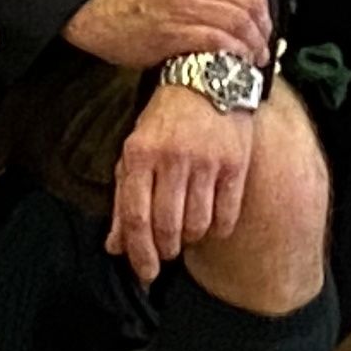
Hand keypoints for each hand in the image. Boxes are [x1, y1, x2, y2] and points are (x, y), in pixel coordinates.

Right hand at [63, 0, 274, 69]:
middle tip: (264, 39)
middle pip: (247, 0)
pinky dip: (234, 52)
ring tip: (255, 54)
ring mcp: (183, 6)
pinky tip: (237, 59)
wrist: (110, 14)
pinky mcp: (176, 34)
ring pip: (236, 21)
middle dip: (262, 25)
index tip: (264, 13)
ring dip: (252, 42)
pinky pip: (217, 41)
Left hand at [109, 82, 256, 279]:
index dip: (138, 253)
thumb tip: (114, 247)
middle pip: (167, 226)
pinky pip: (226, 217)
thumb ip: (123, 200)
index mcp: (140, 154)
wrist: (209, 76)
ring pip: (197, 225)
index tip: (144, 274)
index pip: (135, 217)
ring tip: (187, 231)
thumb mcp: (135, 151)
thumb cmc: (165, 120)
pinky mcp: (235, 164)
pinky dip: (217, 230)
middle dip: (165, 249)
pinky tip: (211, 222)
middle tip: (167, 251)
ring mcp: (207, 161)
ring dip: (190, 239)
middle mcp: (172, 158)